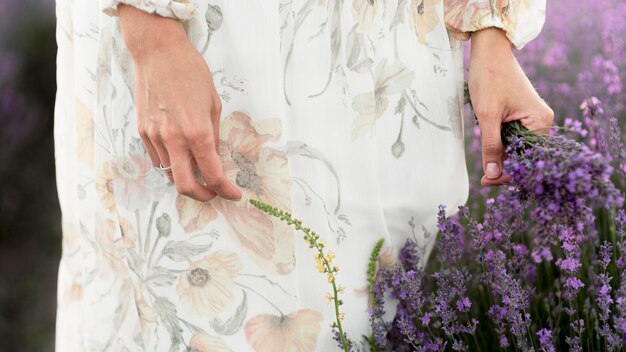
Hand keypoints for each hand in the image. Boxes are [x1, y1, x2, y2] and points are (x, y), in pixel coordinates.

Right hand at [117, 5, 241, 201]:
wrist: (158, 52)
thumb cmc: (191, 72)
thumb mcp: (214, 104)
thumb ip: (214, 136)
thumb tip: (215, 158)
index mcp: (197, 133)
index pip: (213, 175)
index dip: (225, 190)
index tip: (233, 194)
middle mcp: (173, 139)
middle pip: (185, 186)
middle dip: (202, 196)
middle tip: (213, 192)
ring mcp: (155, 137)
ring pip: (168, 174)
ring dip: (185, 178)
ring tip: (197, 170)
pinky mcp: (143, 131)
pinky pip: (157, 159)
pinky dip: (170, 164)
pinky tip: (180, 155)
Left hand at [468, 28, 553, 185]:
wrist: (489, 52)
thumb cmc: (490, 79)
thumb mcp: (488, 116)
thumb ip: (492, 146)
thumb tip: (493, 175)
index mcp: (540, 121)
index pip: (530, 158)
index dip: (510, 173)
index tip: (488, 182)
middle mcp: (541, 122)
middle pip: (526, 156)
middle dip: (506, 169)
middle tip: (483, 182)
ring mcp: (532, 119)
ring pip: (518, 149)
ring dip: (503, 160)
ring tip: (485, 173)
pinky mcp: (522, 117)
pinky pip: (515, 139)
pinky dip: (502, 149)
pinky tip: (490, 157)